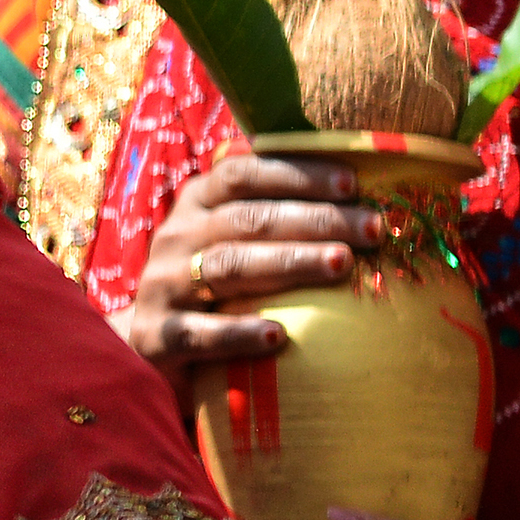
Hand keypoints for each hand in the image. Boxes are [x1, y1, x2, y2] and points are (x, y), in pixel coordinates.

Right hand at [123, 152, 377, 374]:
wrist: (148, 345)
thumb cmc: (210, 284)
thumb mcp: (229, 239)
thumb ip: (273, 216)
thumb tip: (357, 199)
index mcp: (196, 203)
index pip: (243, 174)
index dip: (297, 175)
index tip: (352, 184)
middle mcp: (177, 236)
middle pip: (247, 219)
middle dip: (315, 219)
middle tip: (371, 229)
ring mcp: (163, 285)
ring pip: (229, 266)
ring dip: (289, 262)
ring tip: (340, 264)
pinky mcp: (156, 335)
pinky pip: (199, 334)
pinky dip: (238, 333)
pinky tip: (277, 337)